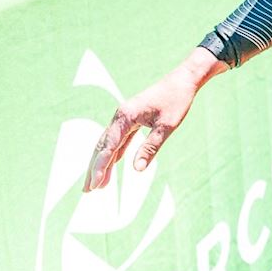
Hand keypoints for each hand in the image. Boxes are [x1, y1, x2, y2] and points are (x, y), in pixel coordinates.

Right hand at [82, 49, 223, 191]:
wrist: (183, 80)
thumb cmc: (176, 101)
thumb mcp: (167, 126)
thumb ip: (151, 147)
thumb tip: (137, 169)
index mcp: (126, 116)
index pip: (108, 146)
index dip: (100, 167)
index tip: (96, 184)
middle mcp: (120, 116)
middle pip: (102, 146)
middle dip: (94, 168)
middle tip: (87, 190)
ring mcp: (125, 117)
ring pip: (108, 143)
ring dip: (102, 162)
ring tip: (97, 184)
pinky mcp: (132, 119)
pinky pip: (119, 139)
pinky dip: (114, 153)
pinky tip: (111, 165)